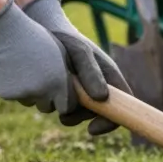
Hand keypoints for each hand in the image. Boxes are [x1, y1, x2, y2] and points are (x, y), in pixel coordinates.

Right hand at [0, 0, 78, 114]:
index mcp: (59, 82)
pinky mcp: (4, 94)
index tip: (64, 91)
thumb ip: (74, 75)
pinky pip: (12, 96)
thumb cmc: (38, 39)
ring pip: (29, 102)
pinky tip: (12, 71)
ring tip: (27, 71)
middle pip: (47, 107)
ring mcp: (22, 94)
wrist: (2, 31)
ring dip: (29, 93)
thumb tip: (94, 95)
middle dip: (47, 98)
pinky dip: (13, 88)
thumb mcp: (62, 54)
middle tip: (43, 80)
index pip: (68, 106)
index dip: (66, 99)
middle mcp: (41, 92)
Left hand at [23, 0, 130, 135]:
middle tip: (64, 115)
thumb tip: (101, 98)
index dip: (111, 122)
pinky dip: (48, 104)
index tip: (92, 129)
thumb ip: (91, 72)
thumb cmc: (66, 39)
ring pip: (73, 113)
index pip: (122, 106)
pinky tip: (40, 91)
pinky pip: (55, 107)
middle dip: (79, 117)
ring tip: (49, 97)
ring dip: (61, 111)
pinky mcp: (58, 94)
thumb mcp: (79, 52)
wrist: (40, 32)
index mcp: (109, 79)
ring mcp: (77, 93)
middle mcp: (95, 88)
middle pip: (95, 115)